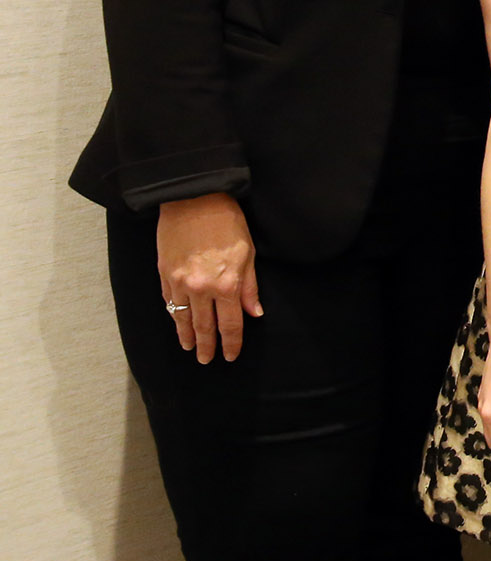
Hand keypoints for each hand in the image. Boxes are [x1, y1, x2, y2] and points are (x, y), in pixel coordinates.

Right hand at [156, 192, 263, 362]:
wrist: (194, 199)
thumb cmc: (227, 222)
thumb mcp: (249, 253)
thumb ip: (250, 287)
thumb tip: (255, 313)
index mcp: (227, 284)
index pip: (231, 324)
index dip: (231, 342)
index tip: (231, 355)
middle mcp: (202, 288)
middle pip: (205, 326)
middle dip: (207, 346)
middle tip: (206, 360)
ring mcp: (179, 282)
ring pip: (183, 318)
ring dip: (187, 336)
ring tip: (190, 348)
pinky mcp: (164, 274)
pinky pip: (169, 303)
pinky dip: (174, 316)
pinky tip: (178, 324)